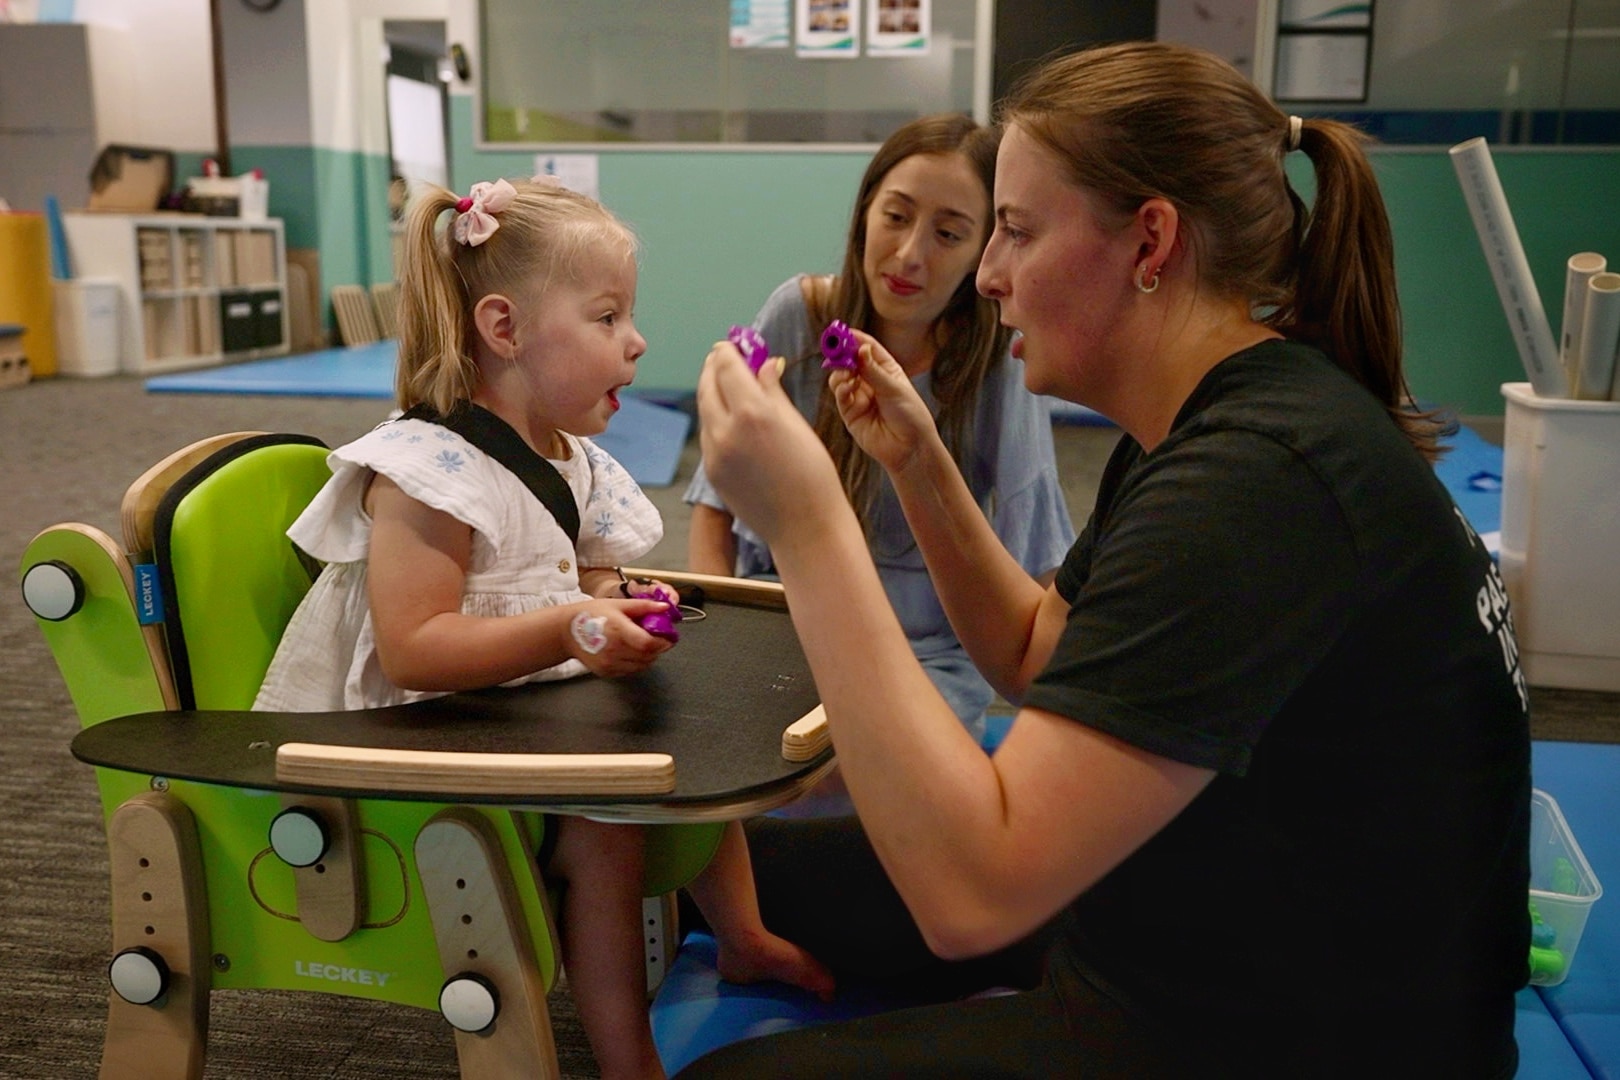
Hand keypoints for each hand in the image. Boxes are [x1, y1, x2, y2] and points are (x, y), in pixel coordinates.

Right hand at [565, 598, 674, 676]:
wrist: (567, 632)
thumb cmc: (591, 615)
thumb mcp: (618, 605)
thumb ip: (644, 607)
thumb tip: (664, 607)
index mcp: (617, 630)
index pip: (647, 643)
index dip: (663, 642)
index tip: (669, 636)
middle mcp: (613, 650)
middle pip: (648, 655)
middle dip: (659, 648)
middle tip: (660, 638)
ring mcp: (609, 663)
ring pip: (642, 665)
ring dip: (650, 656)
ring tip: (645, 643)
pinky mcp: (607, 672)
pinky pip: (631, 670)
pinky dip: (638, 662)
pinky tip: (632, 651)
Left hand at [696, 338, 846, 548]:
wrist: (804, 526)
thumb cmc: (812, 474)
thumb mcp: (797, 424)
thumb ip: (772, 390)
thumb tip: (764, 363)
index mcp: (753, 412)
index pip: (728, 367)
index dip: (728, 351)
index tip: (732, 344)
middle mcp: (726, 430)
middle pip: (708, 385)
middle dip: (714, 367)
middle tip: (723, 357)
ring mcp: (715, 453)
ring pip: (705, 410)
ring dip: (713, 392)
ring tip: (728, 384)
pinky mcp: (712, 472)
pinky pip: (709, 435)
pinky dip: (716, 419)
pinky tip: (732, 417)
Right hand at [828, 329, 937, 475]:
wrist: (909, 448)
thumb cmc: (910, 416)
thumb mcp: (894, 388)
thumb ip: (873, 370)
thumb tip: (859, 348)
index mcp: (886, 369)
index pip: (866, 348)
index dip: (853, 338)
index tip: (841, 331)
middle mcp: (870, 380)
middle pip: (849, 360)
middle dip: (841, 354)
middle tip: (836, 350)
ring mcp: (858, 395)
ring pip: (840, 376)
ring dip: (840, 371)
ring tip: (847, 374)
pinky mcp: (849, 412)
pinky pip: (840, 394)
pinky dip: (841, 388)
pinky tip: (848, 387)